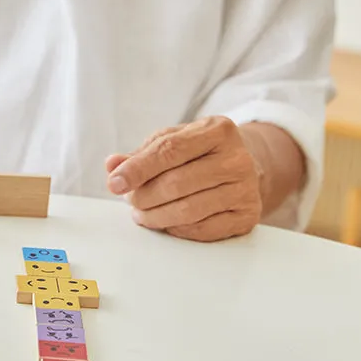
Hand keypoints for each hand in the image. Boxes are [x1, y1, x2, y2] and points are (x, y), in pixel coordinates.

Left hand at [105, 117, 262, 241]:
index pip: (169, 150)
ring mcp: (245, 188)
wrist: (243, 166)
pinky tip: (166, 223)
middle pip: (176, 183)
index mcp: (217, 130)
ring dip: (156, 217)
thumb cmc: (200, 152)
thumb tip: (113, 165)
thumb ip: (142, 153)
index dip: (138, 169)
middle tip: (131, 200)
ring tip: (142, 214)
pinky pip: (202, 230)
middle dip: (144, 196)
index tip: (115, 183)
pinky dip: (176, 229)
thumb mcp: (173, 141)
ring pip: (188, 211)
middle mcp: (236, 158)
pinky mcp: (247, 216)